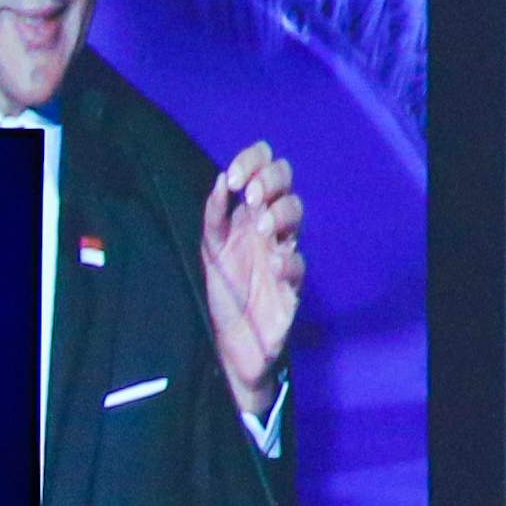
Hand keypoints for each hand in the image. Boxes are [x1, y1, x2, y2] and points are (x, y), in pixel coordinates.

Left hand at [199, 139, 303, 421]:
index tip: (234, 177)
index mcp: (246, 215)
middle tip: (252, 195)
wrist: (230, 343)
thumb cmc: (222, 291)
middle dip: (271, 181)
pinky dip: (288, 260)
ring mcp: (282, 253)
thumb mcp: (208, 249)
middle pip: (285, 185)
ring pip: (296, 216)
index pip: (262, 170)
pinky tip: (274, 263)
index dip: (253, 163)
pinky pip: (297, 265)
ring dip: (280, 214)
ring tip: (261, 228)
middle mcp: (267, 228)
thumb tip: (222, 181)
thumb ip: (214, 215)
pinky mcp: (291, 285)